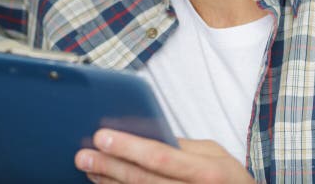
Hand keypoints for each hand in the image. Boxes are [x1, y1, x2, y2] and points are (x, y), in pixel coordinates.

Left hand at [75, 129, 254, 182]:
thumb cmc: (231, 180)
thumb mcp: (216, 156)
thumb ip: (183, 147)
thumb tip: (146, 135)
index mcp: (206, 172)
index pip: (160, 157)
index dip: (128, 147)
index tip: (102, 136)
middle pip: (142, 180)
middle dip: (109, 166)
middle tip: (84, 154)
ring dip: (109, 183)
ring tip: (89, 168)